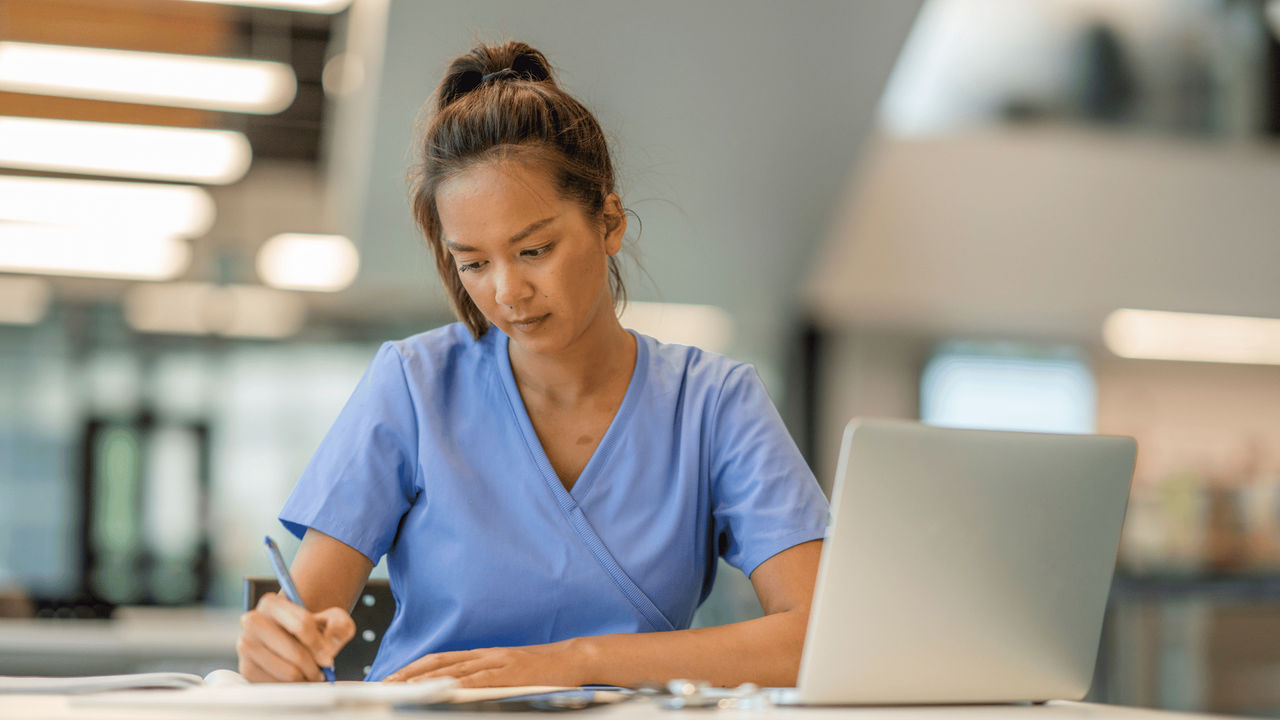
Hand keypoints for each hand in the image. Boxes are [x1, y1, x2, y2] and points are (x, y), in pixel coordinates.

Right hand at [236, 591, 355, 681]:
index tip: (328, 657)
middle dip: (314, 665)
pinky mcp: (246, 668)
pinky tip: (295, 678)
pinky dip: (291, 687)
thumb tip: (331, 636)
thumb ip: (339, 623)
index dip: (319, 644)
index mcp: (271, 603)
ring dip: (305, 677)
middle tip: (321, 671)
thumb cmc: (312, 629)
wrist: (291, 640)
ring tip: (310, 674)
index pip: (302, 625)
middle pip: (295, 652)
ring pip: (287, 672)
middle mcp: (252, 621)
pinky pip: (276, 685)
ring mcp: (246, 645)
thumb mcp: (332, 618)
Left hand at [384, 639, 585, 687]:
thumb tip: (457, 692)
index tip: (392, 677)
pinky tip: (444, 691)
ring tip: (404, 690)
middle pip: (440, 663)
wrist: (573, 659)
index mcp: (484, 654)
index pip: (441, 659)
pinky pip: (481, 679)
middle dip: (410, 674)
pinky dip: (459, 685)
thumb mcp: (508, 671)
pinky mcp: (512, 673)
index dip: (414, 668)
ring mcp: (498, 662)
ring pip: (455, 670)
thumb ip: (484, 678)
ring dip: (427, 680)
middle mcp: (486, 655)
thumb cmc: (542, 670)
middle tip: (386, 685)